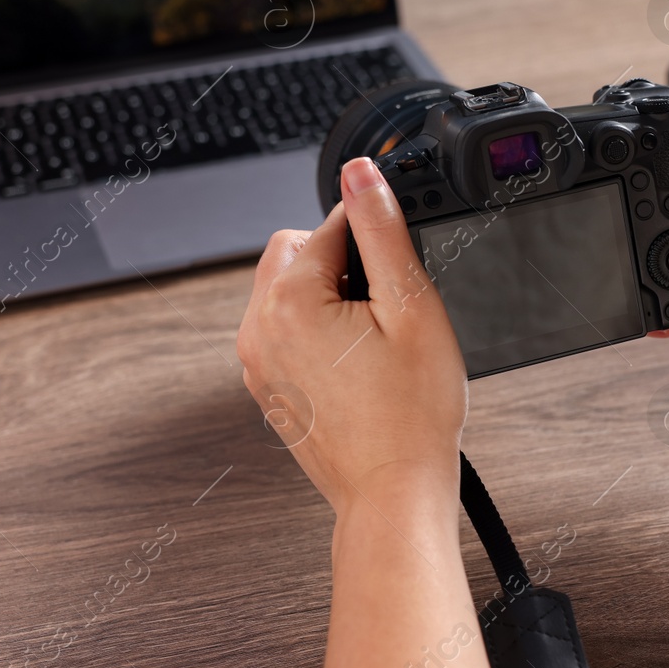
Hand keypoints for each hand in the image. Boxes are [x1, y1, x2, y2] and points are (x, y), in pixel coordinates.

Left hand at [236, 157, 467, 516]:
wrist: (394, 494)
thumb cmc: (412, 414)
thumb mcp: (411, 306)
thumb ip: (381, 229)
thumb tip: (361, 172)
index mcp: (289, 300)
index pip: (333, 224)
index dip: (379, 240)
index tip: (403, 278)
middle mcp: (258, 327)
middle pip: (299, 249)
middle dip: (343, 263)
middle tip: (388, 310)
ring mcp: (256, 362)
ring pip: (288, 289)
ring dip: (327, 296)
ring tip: (374, 342)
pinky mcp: (266, 387)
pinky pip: (284, 330)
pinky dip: (316, 332)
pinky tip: (357, 367)